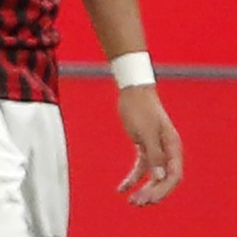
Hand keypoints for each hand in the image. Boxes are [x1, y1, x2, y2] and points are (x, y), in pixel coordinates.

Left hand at [116, 84, 182, 205]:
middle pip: (163, 179)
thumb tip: (161, 177)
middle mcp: (168, 151)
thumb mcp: (146, 132)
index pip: (173, 176)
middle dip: (151, 193)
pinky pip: (141, 168)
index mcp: (173, 148)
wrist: (132, 91)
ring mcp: (157, 150)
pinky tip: (121, 189)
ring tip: (131, 202)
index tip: (148, 199)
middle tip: (137, 204)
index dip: (162, 190)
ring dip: (142, 189)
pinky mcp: (145, 147)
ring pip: (152, 176)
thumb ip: (155, 155)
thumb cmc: (141, 108)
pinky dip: (132, 178)